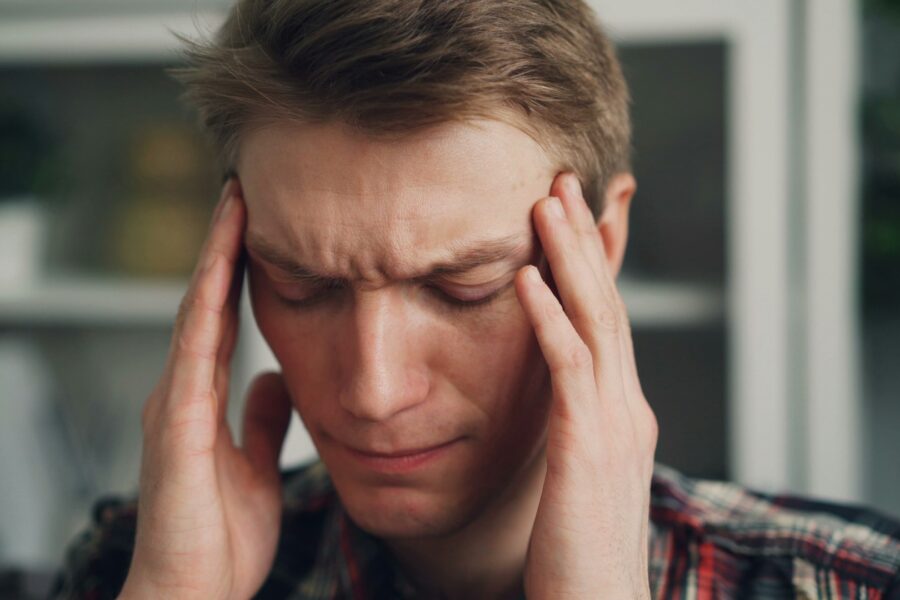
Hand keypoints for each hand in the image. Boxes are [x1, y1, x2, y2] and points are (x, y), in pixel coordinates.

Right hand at [120, 181, 292, 598]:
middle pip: (206, 304)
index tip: (260, 226)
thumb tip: (275, 379)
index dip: (238, 273)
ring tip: (234, 208)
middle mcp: (184, 391)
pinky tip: (218, 272)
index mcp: (203, 399)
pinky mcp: (177, 425)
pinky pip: (195, 355)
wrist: (191, 593)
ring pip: (196, 315)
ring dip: (214, 261)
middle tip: (243, 193)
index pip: (224, 319)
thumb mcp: (255, 466)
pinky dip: (206, 309)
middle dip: (224, 248)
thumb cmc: (219, 538)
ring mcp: (175, 404)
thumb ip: (262, 421)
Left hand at [516, 173, 657, 598]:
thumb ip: (573, 429)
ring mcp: (614, 425)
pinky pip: (567, 369)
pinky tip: (524, 280)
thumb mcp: (581, 476)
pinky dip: (547, 319)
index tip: (571, 215)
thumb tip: (553, 401)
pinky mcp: (587, 449)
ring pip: (595, 321)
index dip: (592, 264)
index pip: (609, 321)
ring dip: (569, 259)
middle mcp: (627, 408)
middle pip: (607, 304)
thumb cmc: (578, 552)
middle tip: (560, 182)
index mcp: (622, 413)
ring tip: (545, 204)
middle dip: (584, 240)